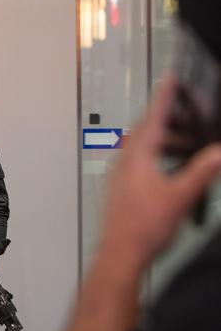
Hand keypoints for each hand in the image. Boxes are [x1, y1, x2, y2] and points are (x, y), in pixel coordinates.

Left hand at [100, 75, 220, 266]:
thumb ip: (202, 171)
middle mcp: (125, 162)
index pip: (153, 118)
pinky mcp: (121, 187)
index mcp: (138, 157)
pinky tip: (169, 169)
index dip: (164, 97)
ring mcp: (120, 174)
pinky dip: (157, 156)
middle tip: (187, 115)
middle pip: (147, 131)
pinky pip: (139, 161)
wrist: (120, 252)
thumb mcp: (180, 196)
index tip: (170, 78)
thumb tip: (219, 151)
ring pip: (143, 147)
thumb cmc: (143, 227)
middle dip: (168, 120)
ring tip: (185, 144)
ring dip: (164, 141)